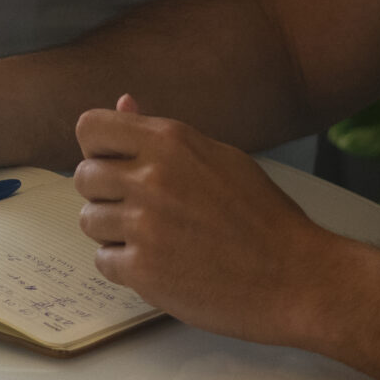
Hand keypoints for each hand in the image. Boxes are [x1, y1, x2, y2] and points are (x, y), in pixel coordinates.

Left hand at [73, 95, 338, 344]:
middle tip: (141, 210)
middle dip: (105, 194)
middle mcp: (151, 178)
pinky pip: (103, 261)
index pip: (89, 128)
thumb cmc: (262, 217)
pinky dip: (126, 267)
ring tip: (157, 239)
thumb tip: (122, 102)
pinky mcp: (143, 271)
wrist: (296, 277)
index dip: (98, 149)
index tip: (116, 165)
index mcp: (170, 142)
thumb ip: (161, 134)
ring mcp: (144, 225)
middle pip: (83, 177)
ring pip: (89, 221)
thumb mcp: (217, 157)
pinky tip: (161, 265)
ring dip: (114, 232)